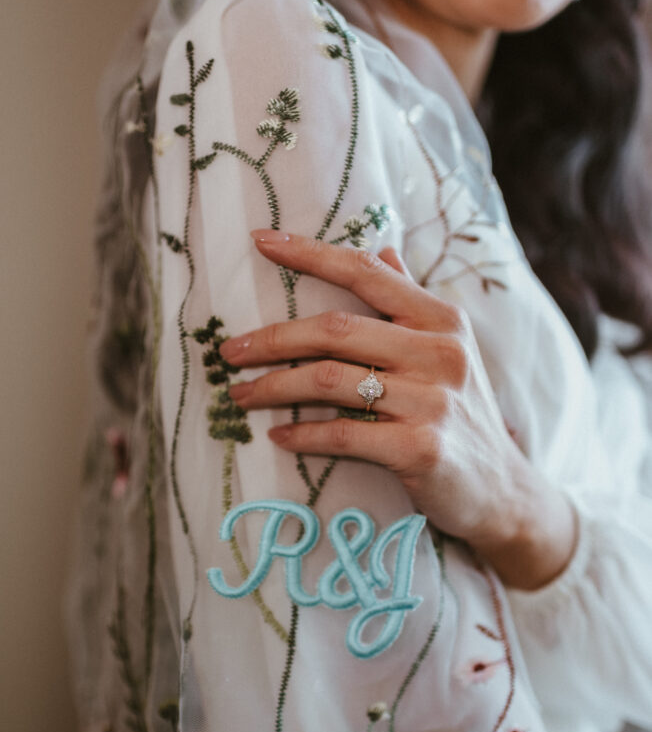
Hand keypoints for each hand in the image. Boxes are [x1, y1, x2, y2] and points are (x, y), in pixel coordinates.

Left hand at [219, 229, 576, 589]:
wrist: (502, 491)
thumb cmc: (463, 416)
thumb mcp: (449, 351)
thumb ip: (411, 302)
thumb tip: (382, 251)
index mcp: (441, 319)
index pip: (367, 272)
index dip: (310, 254)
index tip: (260, 240)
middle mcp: (439, 352)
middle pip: (336, 331)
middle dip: (272, 339)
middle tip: (229, 353)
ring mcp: (432, 401)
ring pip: (331, 381)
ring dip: (275, 387)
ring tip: (242, 397)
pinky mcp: (420, 449)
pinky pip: (343, 434)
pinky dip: (303, 434)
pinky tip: (279, 436)